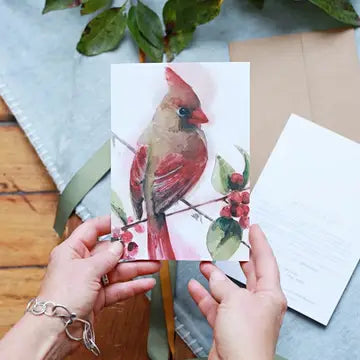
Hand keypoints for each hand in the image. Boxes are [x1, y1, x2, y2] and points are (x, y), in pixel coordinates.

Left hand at [0, 215, 159, 359]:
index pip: (91, 230)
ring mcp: (90, 282)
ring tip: (155, 264)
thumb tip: (119, 246)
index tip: (126, 221)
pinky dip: (133, 286)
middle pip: (110, 252)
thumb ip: (107, 256)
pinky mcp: (97, 298)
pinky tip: (147, 283)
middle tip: (148, 247)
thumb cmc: (63, 296)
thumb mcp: (87, 269)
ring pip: (117, 271)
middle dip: (130, 250)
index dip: (108, 224)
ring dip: (136, 268)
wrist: (55, 332)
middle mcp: (81, 264)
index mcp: (72, 250)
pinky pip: (118, 288)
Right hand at [188, 225, 286, 359]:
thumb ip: (222, 284)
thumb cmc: (246, 339)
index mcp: (270, 295)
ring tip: (205, 262)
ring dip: (215, 277)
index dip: (260, 242)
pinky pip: (215, 306)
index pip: (266, 261)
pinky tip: (194, 286)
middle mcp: (258, 304)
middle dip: (238, 259)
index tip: (254, 228)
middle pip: (249, 275)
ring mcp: (242, 316)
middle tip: (233, 243)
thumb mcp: (234, 301)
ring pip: (228, 290)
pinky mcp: (227, 327)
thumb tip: (212, 274)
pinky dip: (204, 296)